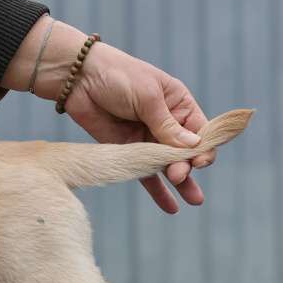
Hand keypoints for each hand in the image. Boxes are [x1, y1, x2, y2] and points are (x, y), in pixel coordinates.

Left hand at [2, 17, 213, 213]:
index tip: (200, 161)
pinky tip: (170, 206)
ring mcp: (146, 139)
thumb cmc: (118, 76)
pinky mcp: (126, 150)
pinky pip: (145, 173)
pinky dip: (157, 189)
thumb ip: (166, 125)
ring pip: (168, 165)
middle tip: (178, 174)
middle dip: (187, 165)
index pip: (201, 130)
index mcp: (179, 104)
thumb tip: (192, 146)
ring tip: (193, 200)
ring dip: (181, 182)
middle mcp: (166, 124)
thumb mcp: (147, 97)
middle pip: (185, 152)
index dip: (204, 147)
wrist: (78, 79)